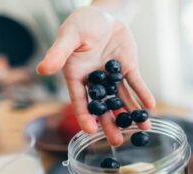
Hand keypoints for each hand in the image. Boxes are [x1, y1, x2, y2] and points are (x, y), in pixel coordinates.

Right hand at [37, 6, 155, 145]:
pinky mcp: (128, 69)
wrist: (105, 14)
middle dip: (110, 123)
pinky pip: (136, 84)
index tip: (90, 131)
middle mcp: (94, 80)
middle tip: (117, 141)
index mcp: (76, 75)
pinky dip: (143, 94)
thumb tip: (42, 69)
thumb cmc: (82, 22)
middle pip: (102, 106)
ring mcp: (112, 76)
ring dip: (130, 113)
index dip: (84, 115)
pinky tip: (150, 107)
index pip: (79, 100)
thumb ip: (58, 53)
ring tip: (141, 129)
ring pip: (121, 98)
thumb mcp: (69, 35)